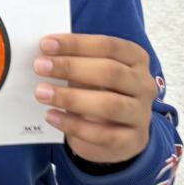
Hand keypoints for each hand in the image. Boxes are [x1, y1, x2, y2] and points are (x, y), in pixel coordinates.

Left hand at [33, 34, 156, 165]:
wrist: (120, 136)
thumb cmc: (101, 94)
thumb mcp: (92, 74)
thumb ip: (75, 62)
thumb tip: (44, 55)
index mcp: (136, 59)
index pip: (108, 46)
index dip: (77, 44)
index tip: (45, 44)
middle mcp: (143, 84)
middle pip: (110, 72)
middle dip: (71, 67)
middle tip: (39, 66)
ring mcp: (141, 114)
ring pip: (109, 104)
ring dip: (71, 98)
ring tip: (41, 93)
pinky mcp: (132, 140)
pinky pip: (102, 135)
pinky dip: (73, 125)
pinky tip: (51, 116)